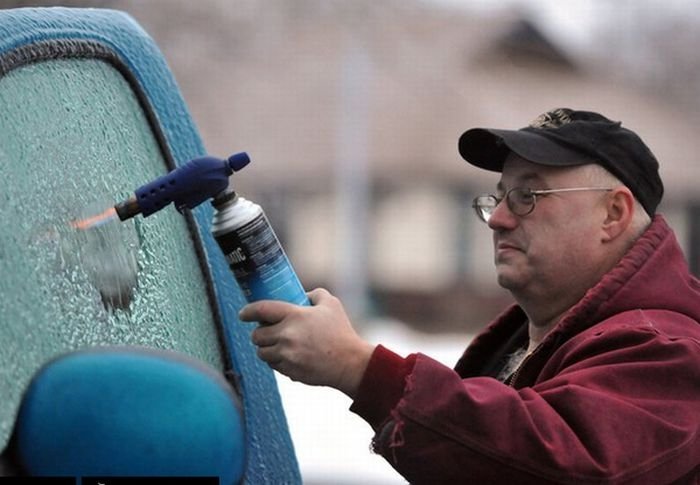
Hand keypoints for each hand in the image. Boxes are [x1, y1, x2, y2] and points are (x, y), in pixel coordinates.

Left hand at [239, 288, 375, 397]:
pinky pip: (273, 366)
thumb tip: (303, 295)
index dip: (248, 311)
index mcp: (294, 316)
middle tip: (267, 331)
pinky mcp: (289, 371)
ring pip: (262, 353)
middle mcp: (286, 335)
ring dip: (266, 349)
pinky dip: (277, 361)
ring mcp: (286, 355)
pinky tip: (288, 357)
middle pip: (256, 335)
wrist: (349, 363)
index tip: (243, 314)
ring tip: (277, 345)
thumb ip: (315, 294)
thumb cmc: (341, 332)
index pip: (261, 310)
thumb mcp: (331, 304)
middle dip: (259, 333)